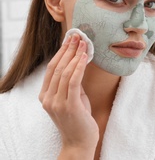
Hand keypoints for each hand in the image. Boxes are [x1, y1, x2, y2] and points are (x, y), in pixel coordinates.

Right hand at [39, 34, 98, 158]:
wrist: (80, 142)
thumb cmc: (79, 119)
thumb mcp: (73, 98)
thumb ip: (72, 84)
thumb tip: (79, 65)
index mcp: (45, 95)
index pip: (52, 68)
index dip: (61, 52)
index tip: (70, 40)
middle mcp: (48, 98)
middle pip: (56, 67)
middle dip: (68, 50)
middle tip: (77, 36)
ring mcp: (57, 102)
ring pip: (64, 72)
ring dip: (74, 55)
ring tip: (83, 43)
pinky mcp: (69, 106)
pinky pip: (73, 81)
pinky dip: (79, 67)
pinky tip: (84, 57)